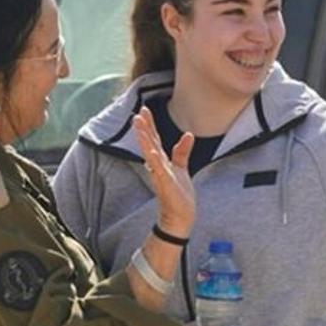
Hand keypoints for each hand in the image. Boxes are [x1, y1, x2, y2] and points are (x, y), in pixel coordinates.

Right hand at [133, 107, 194, 236]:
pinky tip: (151, 150)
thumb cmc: (179, 194)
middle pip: (149, 143)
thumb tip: (188, 134)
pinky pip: (158, 169)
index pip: (154, 139)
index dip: (149, 125)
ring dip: (144, 139)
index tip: (144, 109)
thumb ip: (182, 152)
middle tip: (136, 114)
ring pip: (150, 153)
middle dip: (144, 129)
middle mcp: (158, 166)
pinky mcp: (165, 184)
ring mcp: (160, 174)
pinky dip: (154, 160)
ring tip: (138, 125)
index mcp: (162, 161)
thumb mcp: (182, 168)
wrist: (180, 216)